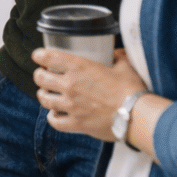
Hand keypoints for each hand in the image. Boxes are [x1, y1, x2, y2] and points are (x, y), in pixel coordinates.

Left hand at [31, 47, 147, 140]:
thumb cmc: (132, 89)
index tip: (39, 57)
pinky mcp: (75, 123)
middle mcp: (70, 84)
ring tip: (48, 94)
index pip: (47, 57)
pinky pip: (54, 121)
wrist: (137, 115)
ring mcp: (70, 105)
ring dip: (44, 95)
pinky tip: (56, 113)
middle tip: (43, 76)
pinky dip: (52, 117)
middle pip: (40, 78)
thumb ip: (117, 56)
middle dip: (39, 76)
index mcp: (79, 66)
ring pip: (43, 99)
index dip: (39, 56)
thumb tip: (116, 53)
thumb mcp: (124, 66)